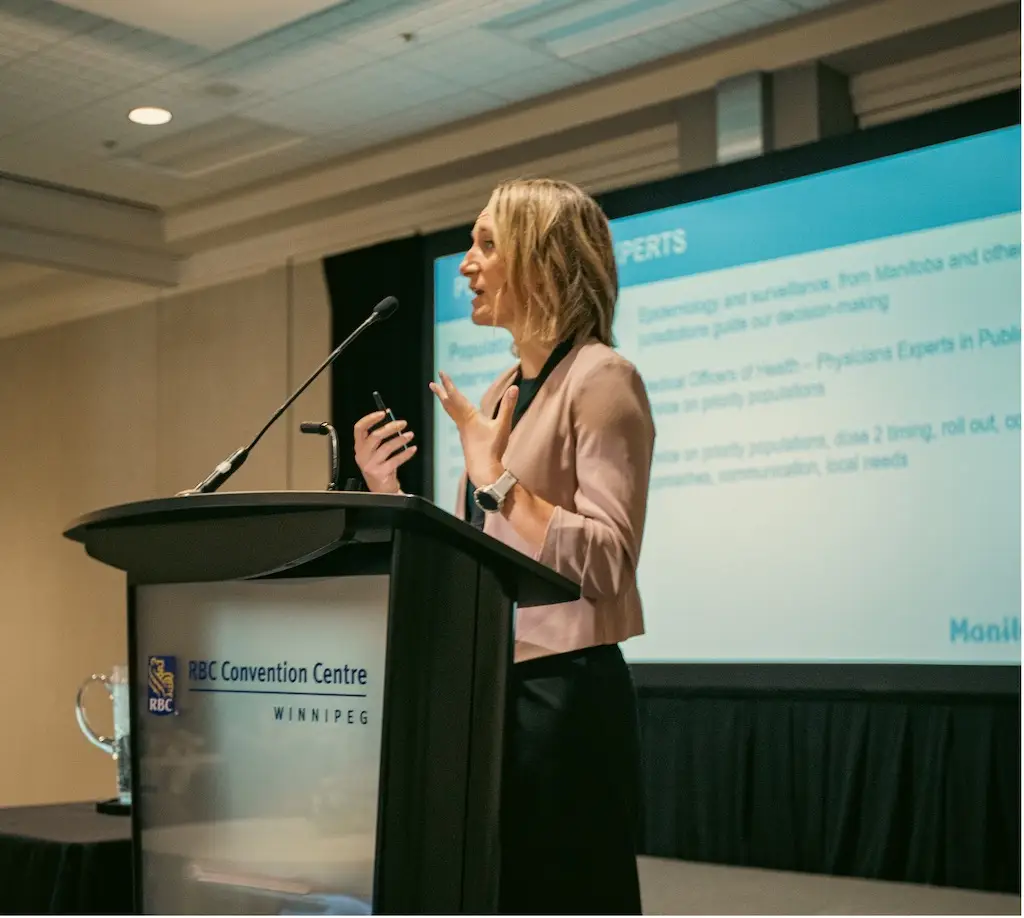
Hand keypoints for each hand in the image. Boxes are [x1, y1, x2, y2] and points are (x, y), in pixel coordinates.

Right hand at [352, 411, 415, 493]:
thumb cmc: (380, 468)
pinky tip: (412, 449)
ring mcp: (370, 465)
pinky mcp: (380, 473)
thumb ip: (380, 437)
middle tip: (402, 423)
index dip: (370, 419)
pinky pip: (396, 460)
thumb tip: (392, 420)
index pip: (359, 428)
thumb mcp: (374, 452)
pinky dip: (406, 453)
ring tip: (409, 435)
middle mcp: (362, 455)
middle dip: (390, 427)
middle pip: (375, 436)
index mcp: (359, 447)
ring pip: (387, 447)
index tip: (382, 413)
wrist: (382, 490)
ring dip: (400, 439)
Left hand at [430, 371, 516, 487]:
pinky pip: (457, 420)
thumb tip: (515, 388)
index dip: (448, 383)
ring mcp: (463, 431)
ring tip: (442, 396)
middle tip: (432, 384)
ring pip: (451, 413)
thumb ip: (508, 406)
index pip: (456, 396)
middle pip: (449, 404)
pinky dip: (454, 413)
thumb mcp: (503, 426)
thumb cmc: (493, 448)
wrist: (484, 470)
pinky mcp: (466, 438)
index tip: (440, 373)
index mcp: (469, 417)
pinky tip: (459, 416)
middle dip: (441, 392)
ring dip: (446, 402)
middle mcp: (462, 423)